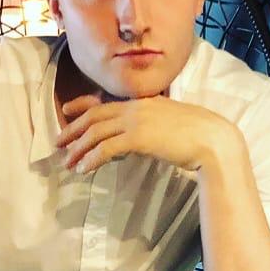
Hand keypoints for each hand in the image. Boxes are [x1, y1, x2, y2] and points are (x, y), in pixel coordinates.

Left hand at [56, 94, 234, 173]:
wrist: (212, 139)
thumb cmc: (197, 135)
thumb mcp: (169, 123)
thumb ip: (150, 125)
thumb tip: (136, 139)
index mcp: (143, 102)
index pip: (104, 101)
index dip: (81, 105)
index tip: (66, 111)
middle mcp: (136, 107)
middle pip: (94, 116)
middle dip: (73, 130)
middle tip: (57, 143)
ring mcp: (136, 121)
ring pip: (96, 132)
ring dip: (78, 148)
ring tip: (67, 162)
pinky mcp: (138, 137)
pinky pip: (106, 148)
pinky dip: (92, 158)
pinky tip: (84, 169)